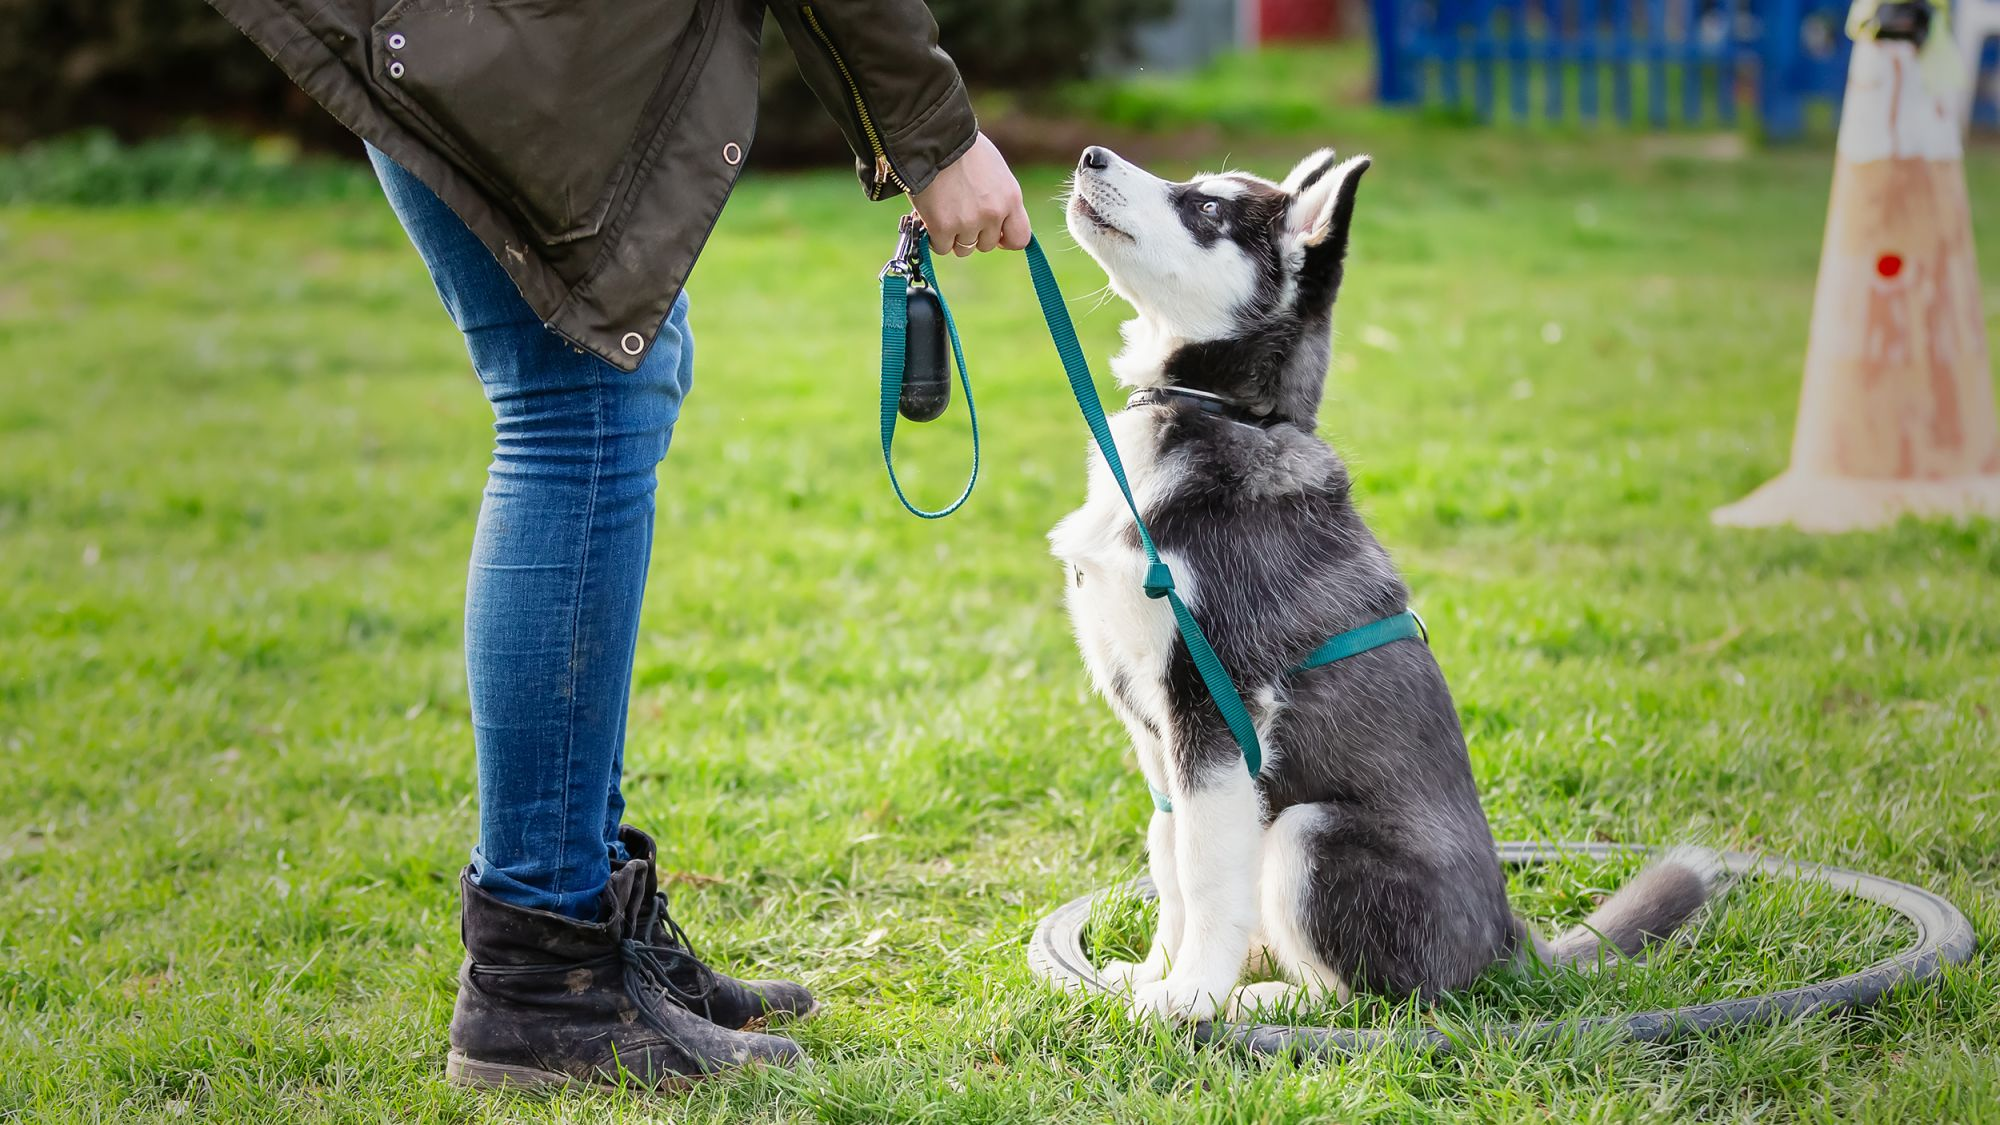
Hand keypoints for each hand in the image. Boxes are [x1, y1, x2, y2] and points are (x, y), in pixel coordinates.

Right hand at [911, 132, 1030, 255]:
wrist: (934, 139)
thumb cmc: (963, 150)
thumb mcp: (996, 172)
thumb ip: (1000, 199)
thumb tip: (997, 225)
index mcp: (1011, 198)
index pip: (1020, 238)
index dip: (1005, 240)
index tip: (995, 235)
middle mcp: (993, 214)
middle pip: (987, 245)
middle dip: (974, 235)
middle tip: (959, 213)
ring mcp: (968, 223)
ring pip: (963, 249)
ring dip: (953, 236)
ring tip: (944, 212)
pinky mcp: (942, 228)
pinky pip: (940, 247)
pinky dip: (934, 237)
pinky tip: (931, 217)